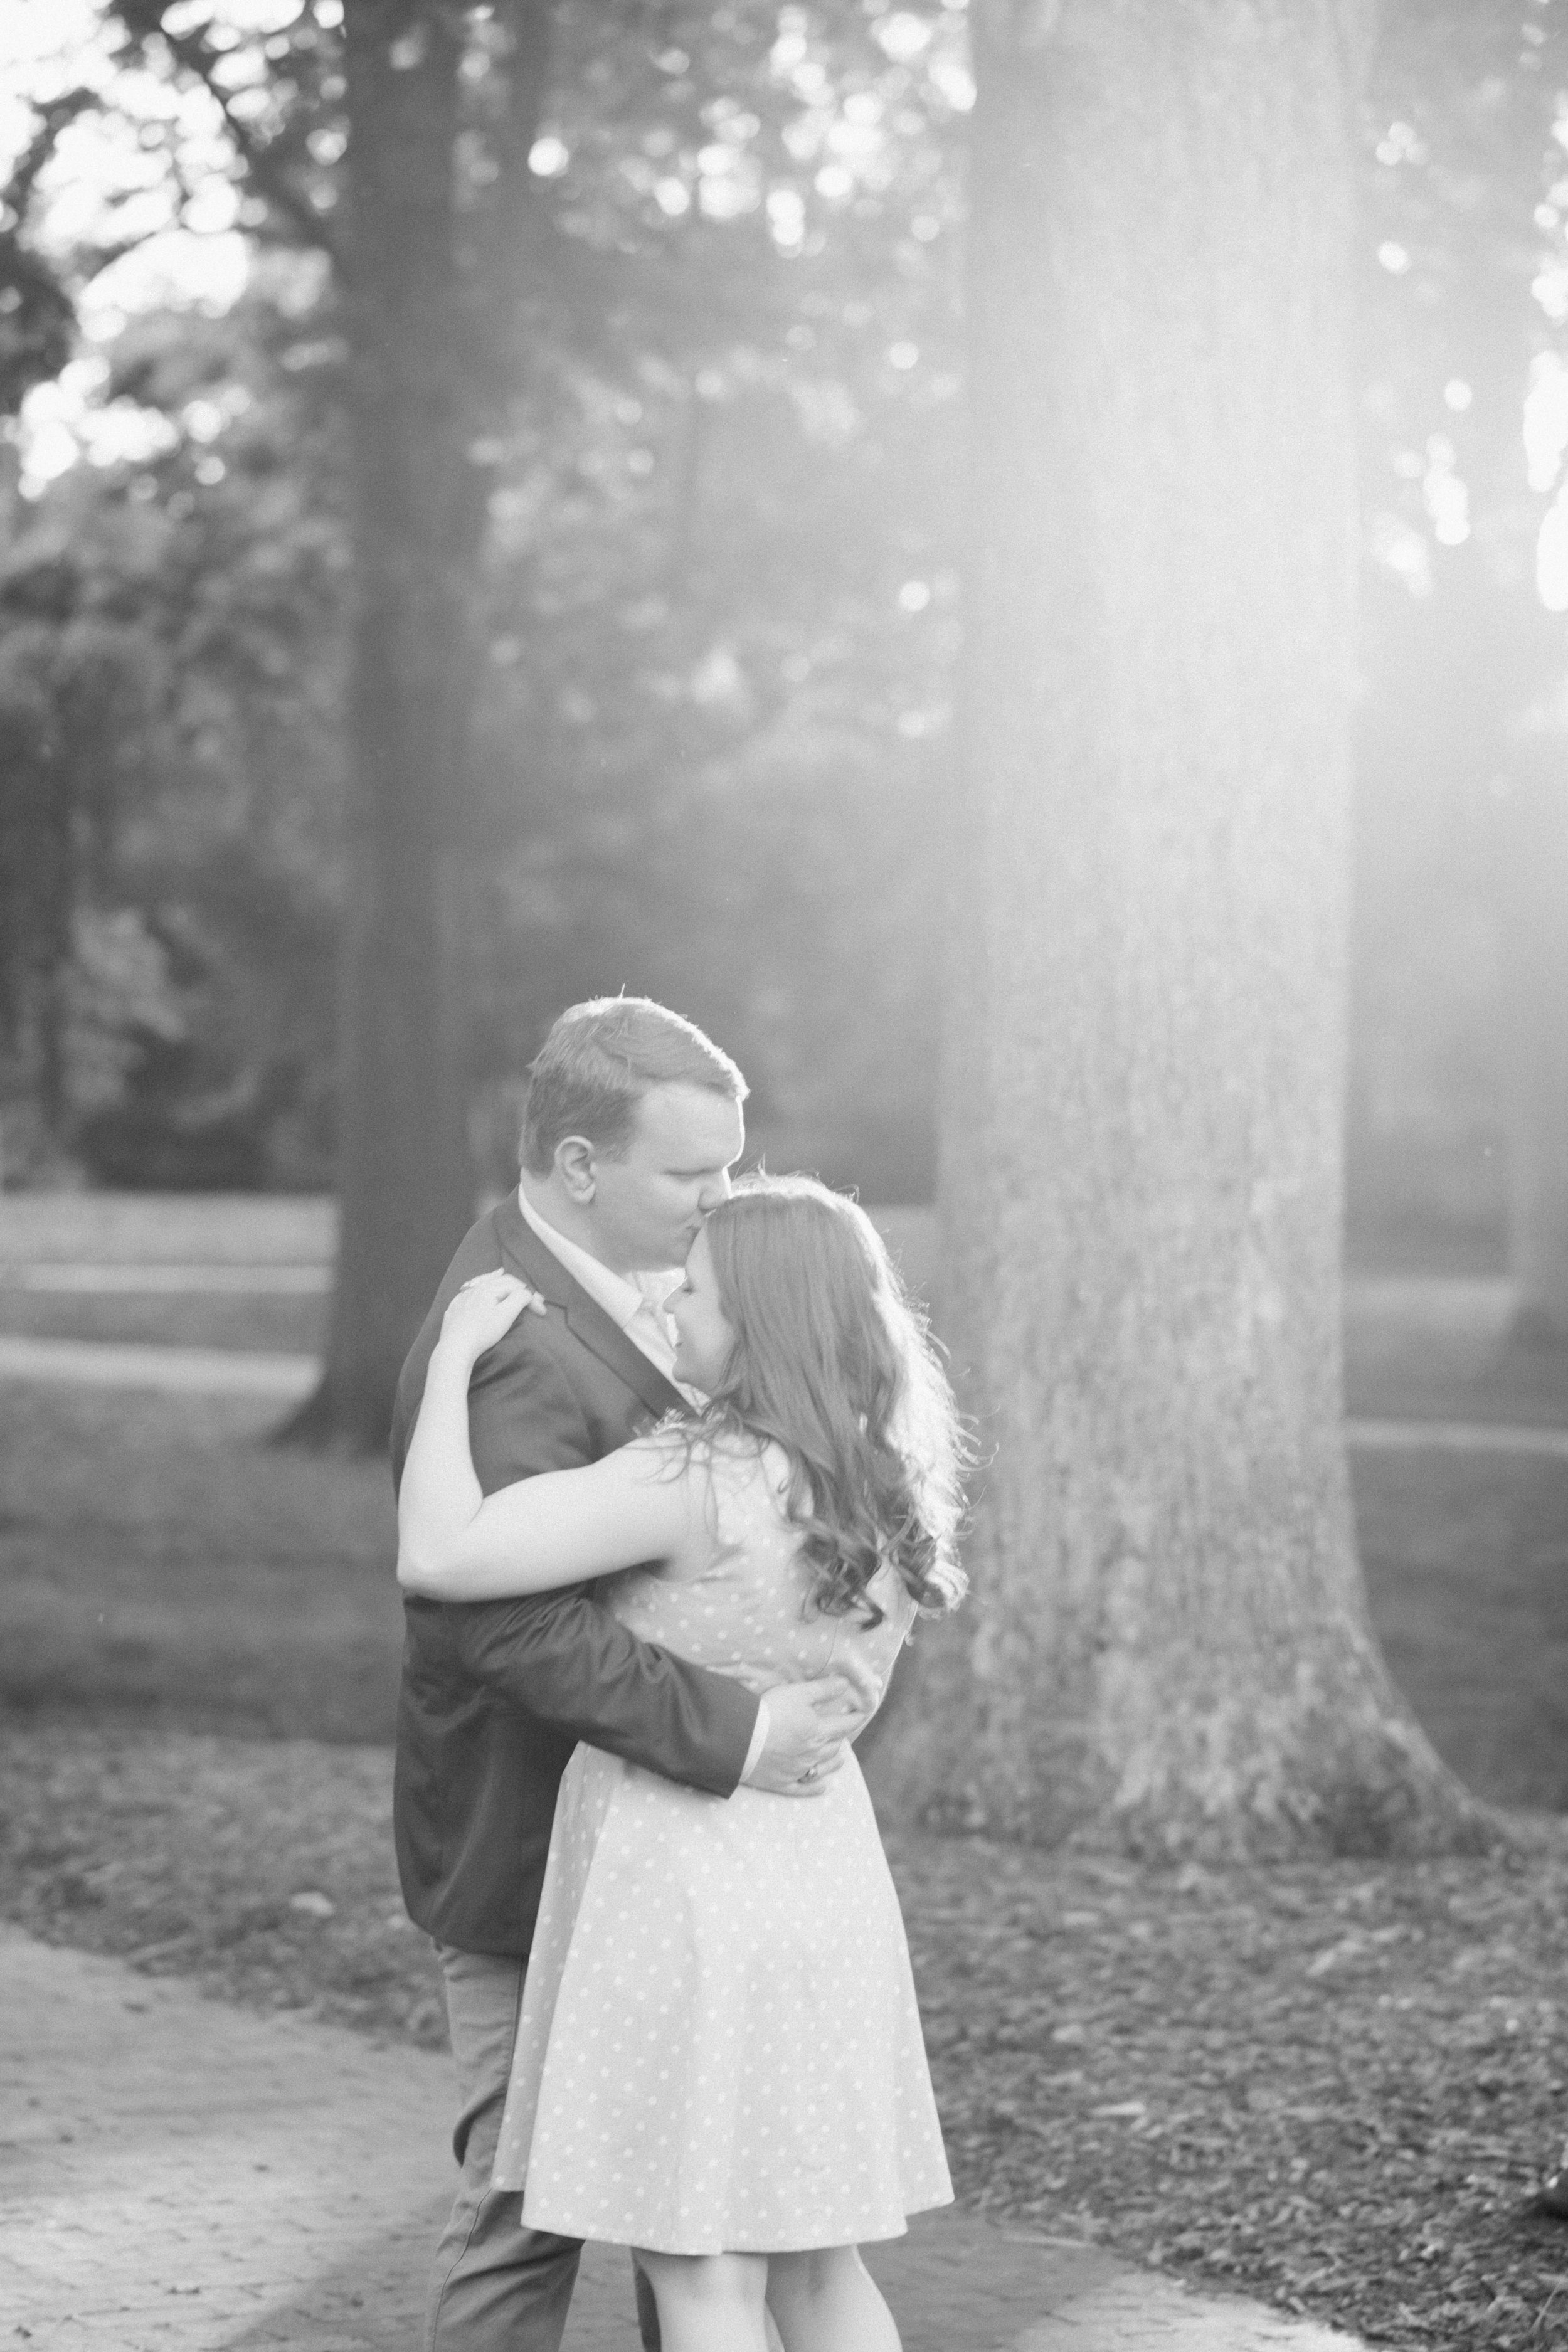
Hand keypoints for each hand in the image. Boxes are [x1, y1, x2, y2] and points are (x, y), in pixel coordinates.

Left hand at [437, 1270, 546, 1362]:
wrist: (455, 1348)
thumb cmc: (483, 1332)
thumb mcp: (506, 1315)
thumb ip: (520, 1298)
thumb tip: (527, 1293)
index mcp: (488, 1288)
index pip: (516, 1287)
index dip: (531, 1297)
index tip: (542, 1311)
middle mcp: (474, 1288)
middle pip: (500, 1281)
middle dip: (517, 1287)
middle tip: (530, 1296)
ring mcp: (462, 1298)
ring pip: (482, 1282)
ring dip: (495, 1278)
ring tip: (501, 1272)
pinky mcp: (455, 1308)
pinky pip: (468, 1291)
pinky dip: (478, 1285)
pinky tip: (477, 1285)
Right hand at [745, 1673, 872, 1797]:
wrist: (742, 1740)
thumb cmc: (770, 1712)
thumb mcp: (798, 1693)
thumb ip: (823, 1689)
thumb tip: (846, 1683)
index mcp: (818, 1731)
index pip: (843, 1724)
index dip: (854, 1717)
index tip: (862, 1713)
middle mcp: (813, 1753)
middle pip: (833, 1746)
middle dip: (841, 1737)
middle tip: (844, 1731)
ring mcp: (798, 1770)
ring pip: (823, 1767)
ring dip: (834, 1761)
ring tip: (841, 1758)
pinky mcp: (783, 1783)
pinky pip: (804, 1788)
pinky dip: (815, 1787)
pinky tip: (823, 1787)